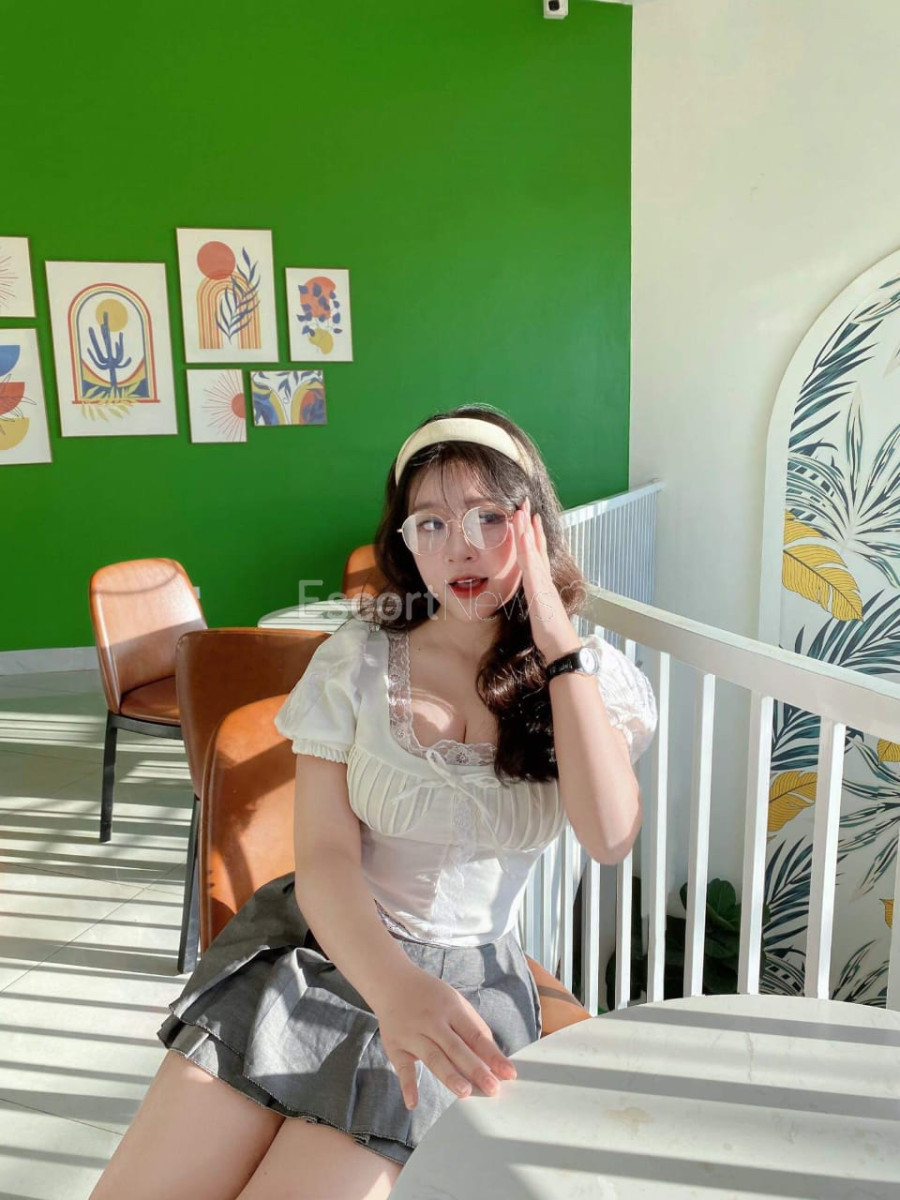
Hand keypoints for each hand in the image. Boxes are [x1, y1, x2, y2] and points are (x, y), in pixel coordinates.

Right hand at [373, 966, 516, 1108]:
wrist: (392, 982)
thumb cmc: (431, 997)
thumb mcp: (455, 1002)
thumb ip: (474, 1028)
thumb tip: (494, 1058)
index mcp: (452, 1008)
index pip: (476, 1034)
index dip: (493, 1055)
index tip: (509, 1074)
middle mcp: (432, 1021)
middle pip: (456, 1048)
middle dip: (476, 1069)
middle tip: (492, 1089)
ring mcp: (412, 1034)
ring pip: (433, 1057)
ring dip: (449, 1076)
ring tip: (465, 1092)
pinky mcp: (395, 1046)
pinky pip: (402, 1067)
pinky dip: (407, 1086)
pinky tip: (413, 1103)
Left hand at [513, 497, 580, 658]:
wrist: (561, 644)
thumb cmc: (550, 630)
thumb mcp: (539, 608)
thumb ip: (537, 596)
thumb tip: (535, 592)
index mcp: (541, 580)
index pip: (536, 552)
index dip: (533, 534)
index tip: (529, 517)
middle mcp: (543, 577)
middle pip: (535, 544)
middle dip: (529, 524)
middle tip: (525, 503)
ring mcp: (542, 581)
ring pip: (532, 550)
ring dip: (526, 529)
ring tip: (522, 511)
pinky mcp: (539, 588)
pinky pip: (531, 564)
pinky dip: (527, 548)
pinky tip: (523, 534)